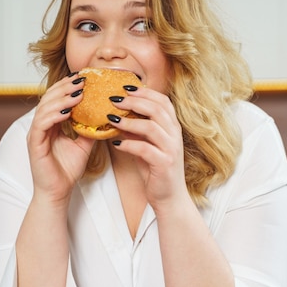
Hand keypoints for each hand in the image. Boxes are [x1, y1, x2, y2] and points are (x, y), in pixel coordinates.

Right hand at [27, 75, 94, 202]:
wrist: (59, 192)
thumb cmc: (68, 170)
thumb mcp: (84, 145)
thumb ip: (90, 129)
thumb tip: (105, 115)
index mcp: (51, 123)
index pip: (57, 99)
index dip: (68, 87)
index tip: (84, 78)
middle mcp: (41, 125)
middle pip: (50, 98)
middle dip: (66, 87)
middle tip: (82, 79)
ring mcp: (36, 133)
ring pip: (45, 108)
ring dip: (62, 98)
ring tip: (78, 92)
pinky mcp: (34, 143)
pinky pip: (42, 124)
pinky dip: (54, 115)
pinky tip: (68, 110)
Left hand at [109, 86, 188, 210]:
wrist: (169, 197)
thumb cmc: (156, 170)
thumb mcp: (147, 146)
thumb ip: (137, 131)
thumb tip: (119, 116)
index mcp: (172, 127)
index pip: (162, 101)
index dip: (145, 92)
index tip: (125, 88)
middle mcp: (174, 135)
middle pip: (157, 109)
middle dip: (134, 102)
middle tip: (113, 100)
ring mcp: (171, 149)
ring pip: (151, 127)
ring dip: (128, 122)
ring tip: (111, 119)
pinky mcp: (164, 163)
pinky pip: (145, 149)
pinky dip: (129, 144)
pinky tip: (116, 144)